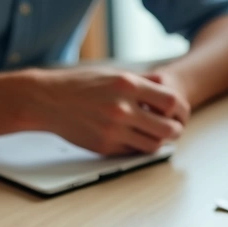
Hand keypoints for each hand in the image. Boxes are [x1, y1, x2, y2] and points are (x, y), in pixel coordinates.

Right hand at [28, 67, 187, 154]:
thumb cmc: (79, 84)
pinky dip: (139, 147)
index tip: (179, 112)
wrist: (47, 100)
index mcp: (127, 85)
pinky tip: (136, 138)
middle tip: (174, 129)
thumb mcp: (112, 73)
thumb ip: (140, 81)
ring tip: (157, 135)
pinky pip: (133, 152)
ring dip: (160, 142)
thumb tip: (165, 86)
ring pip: (153, 145)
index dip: (180, 110)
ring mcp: (114, 130)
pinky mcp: (105, 146)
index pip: (171, 101)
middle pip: (167, 128)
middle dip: (175, 130)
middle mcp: (123, 108)